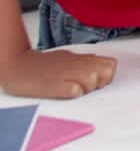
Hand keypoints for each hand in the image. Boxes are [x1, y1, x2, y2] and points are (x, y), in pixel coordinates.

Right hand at [0, 48, 116, 98]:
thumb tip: (98, 61)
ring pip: (93, 81)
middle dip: (100, 83)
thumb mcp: (68, 57)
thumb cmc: (42, 64)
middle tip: (84, 86)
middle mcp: (78, 64)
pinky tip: (63, 91)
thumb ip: (84, 61)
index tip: (96, 80)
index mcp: (82, 58)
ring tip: (69, 88)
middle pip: (106, 73)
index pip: (111, 65)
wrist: (17, 65)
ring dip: (86, 89)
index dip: (107, 75)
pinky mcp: (55, 85)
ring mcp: (67, 74)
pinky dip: (72, 93)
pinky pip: (74, 91)